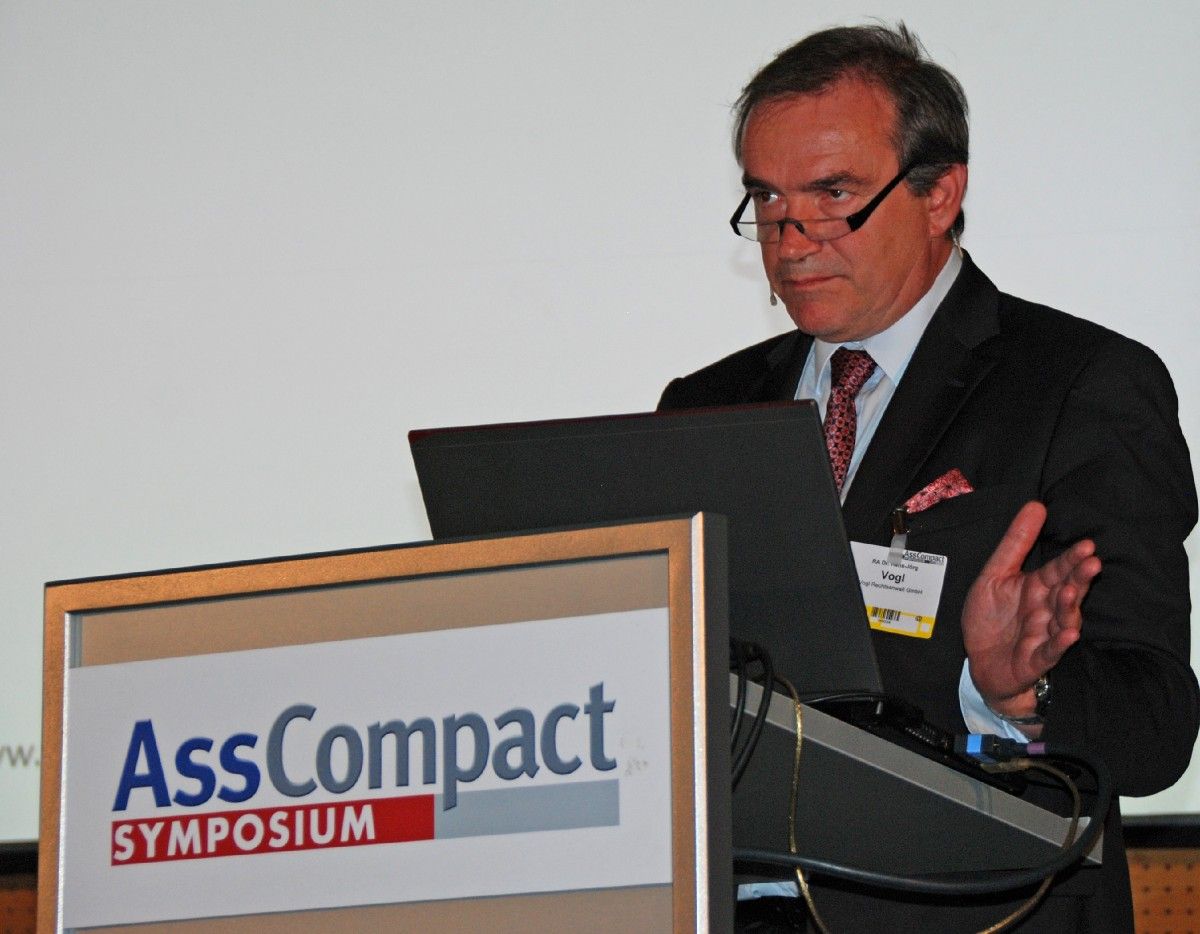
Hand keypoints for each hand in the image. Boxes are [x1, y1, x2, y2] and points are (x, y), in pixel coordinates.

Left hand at [962, 501, 1100, 718]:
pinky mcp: (1036, 659)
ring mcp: (1043, 635)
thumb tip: (1036, 506)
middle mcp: (1045, 610)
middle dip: (1079, 578)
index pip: (1058, 569)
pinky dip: (1059, 643)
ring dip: (1069, 607)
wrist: (980, 662)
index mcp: (1037, 588)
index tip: (1088, 544)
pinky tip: (1068, 633)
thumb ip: (1016, 542)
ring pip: (1063, 620)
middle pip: (1067, 591)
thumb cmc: (990, 619)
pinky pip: (1051, 651)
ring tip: (1071, 591)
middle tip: (1092, 563)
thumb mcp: (995, 574)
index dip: (1071, 559)